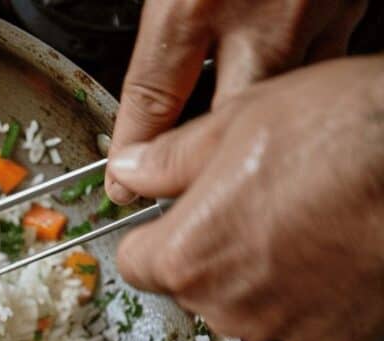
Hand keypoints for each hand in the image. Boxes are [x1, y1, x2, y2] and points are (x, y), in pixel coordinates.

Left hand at [106, 0, 366, 203]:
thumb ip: (164, 14)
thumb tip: (147, 82)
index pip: (153, 93)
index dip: (134, 149)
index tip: (121, 181)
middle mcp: (262, 12)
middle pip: (226, 122)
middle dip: (204, 162)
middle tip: (180, 184)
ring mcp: (319, 9)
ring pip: (283, 99)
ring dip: (259, 129)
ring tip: (241, 155)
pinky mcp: (356, 1)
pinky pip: (326, 60)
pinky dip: (306, 85)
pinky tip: (293, 90)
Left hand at [108, 56, 383, 340]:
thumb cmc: (352, 140)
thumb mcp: (240, 121)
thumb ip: (170, 158)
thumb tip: (134, 168)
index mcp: (187, 255)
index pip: (134, 262)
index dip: (154, 233)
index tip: (171, 216)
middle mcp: (226, 304)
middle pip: (190, 283)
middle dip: (210, 247)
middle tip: (253, 200)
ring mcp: (279, 327)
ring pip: (242, 301)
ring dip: (258, 270)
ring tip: (302, 217)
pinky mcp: (325, 339)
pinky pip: (294, 316)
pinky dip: (305, 290)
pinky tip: (330, 244)